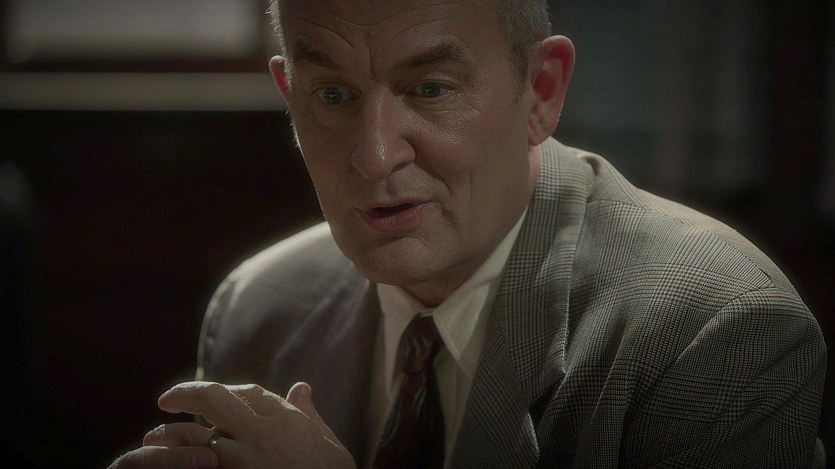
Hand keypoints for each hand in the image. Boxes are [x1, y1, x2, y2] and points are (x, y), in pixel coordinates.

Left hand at [109, 381, 354, 468]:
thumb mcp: (327, 442)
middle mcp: (261, 432)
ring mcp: (244, 460)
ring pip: (195, 436)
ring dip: (170, 434)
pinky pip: (195, 466)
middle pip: (215, 399)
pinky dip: (176, 462)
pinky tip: (161, 462)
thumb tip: (301, 387)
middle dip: (186, 394)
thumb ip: (310, 414)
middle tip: (166, 400)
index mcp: (285, 419)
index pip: (248, 392)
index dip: (227, 392)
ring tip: (154, 437)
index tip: (212, 398)